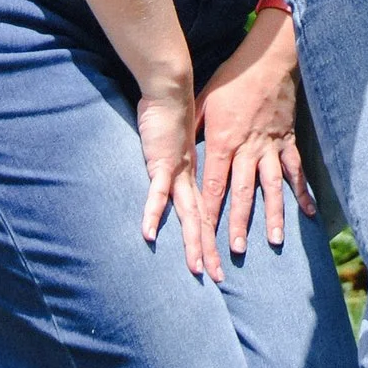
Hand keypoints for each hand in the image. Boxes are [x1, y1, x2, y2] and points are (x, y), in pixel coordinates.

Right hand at [134, 71, 206, 274]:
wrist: (171, 89)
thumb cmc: (170, 112)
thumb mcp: (177, 143)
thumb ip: (178, 158)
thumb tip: (176, 168)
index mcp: (194, 175)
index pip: (205, 212)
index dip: (211, 237)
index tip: (218, 260)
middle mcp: (190, 178)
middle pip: (202, 221)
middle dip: (208, 251)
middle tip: (219, 278)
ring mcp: (177, 173)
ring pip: (187, 214)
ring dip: (192, 243)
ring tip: (196, 269)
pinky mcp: (161, 164)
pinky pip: (157, 193)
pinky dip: (153, 214)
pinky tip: (148, 234)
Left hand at [196, 5, 311, 269]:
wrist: (267, 60)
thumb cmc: (232, 79)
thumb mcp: (203, 100)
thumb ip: (192, 129)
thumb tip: (178, 149)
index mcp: (223, 142)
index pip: (213, 184)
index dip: (209, 211)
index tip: (205, 235)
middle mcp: (247, 149)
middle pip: (242, 192)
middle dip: (240, 222)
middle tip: (238, 250)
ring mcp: (270, 147)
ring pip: (272, 186)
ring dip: (273, 214)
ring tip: (275, 241)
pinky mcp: (287, 141)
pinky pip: (296, 170)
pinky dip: (302, 191)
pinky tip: (309, 212)